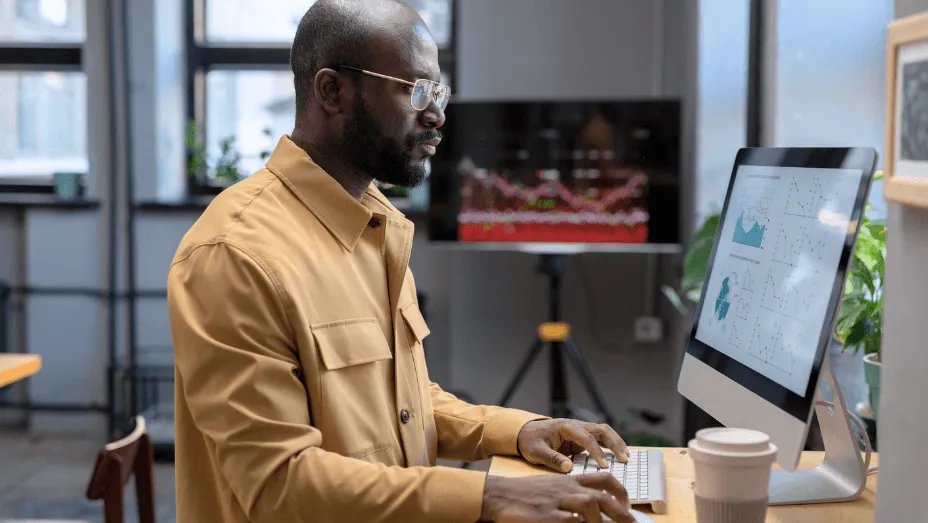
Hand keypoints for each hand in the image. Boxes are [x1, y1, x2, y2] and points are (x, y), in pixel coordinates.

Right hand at [480, 472, 633, 522]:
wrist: (501, 494)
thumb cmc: (529, 493)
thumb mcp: (555, 487)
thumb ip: (575, 493)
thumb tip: (598, 507)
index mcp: (571, 479)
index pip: (604, 480)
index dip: (621, 493)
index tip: (628, 506)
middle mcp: (567, 488)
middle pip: (602, 497)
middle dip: (621, 513)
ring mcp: (556, 501)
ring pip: (589, 505)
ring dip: (601, 521)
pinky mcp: (545, 515)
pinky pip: (568, 520)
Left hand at [517, 419, 629, 472]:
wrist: (526, 432)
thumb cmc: (530, 441)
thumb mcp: (536, 452)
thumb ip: (552, 459)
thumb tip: (569, 468)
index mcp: (565, 427)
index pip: (586, 438)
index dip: (596, 452)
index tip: (604, 466)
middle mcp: (576, 426)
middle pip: (601, 430)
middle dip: (614, 443)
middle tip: (624, 459)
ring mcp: (581, 430)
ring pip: (604, 432)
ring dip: (616, 443)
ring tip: (626, 457)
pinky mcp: (582, 438)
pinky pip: (600, 439)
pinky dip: (611, 446)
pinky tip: (619, 456)